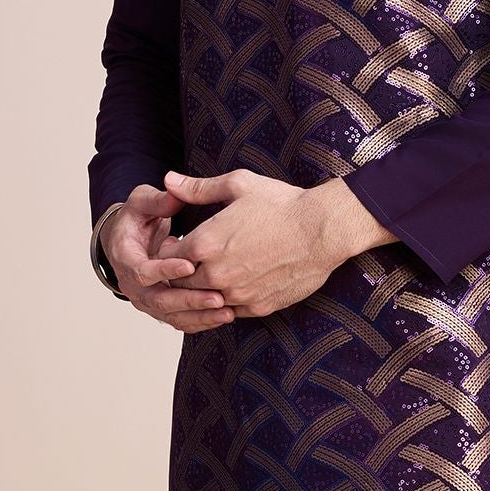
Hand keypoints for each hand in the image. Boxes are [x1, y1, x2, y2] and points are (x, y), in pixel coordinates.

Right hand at [101, 185, 236, 331]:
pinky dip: (202, 321)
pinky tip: (225, 316)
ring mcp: (148, 301)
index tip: (189, 265)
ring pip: (172, 316)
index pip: (143, 271)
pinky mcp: (163, 309)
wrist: (131, 241)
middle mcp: (133, 286)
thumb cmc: (137, 219)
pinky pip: (182, 321)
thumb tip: (175, 194)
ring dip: (200, 316)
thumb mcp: (142, 203)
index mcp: (125, 259)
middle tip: (216, 297)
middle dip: (189, 300)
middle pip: (159, 301)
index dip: (165, 270)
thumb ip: (157, 200)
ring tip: (227, 311)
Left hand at [160, 168, 392, 315]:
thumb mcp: (237, 185)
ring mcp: (237, 294)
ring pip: (204, 301)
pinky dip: (227, 300)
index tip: (176, 244)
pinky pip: (230, 311)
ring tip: (215, 271)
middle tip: (190, 261)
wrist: (322, 230)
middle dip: (181, 274)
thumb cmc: (281, 204)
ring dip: (204, 290)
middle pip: (180, 285)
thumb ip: (197, 188)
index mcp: (205, 243)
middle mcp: (216, 274)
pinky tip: (235, 283)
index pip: (167, 259)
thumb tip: (168, 179)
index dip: (168, 252)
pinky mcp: (258, 307)